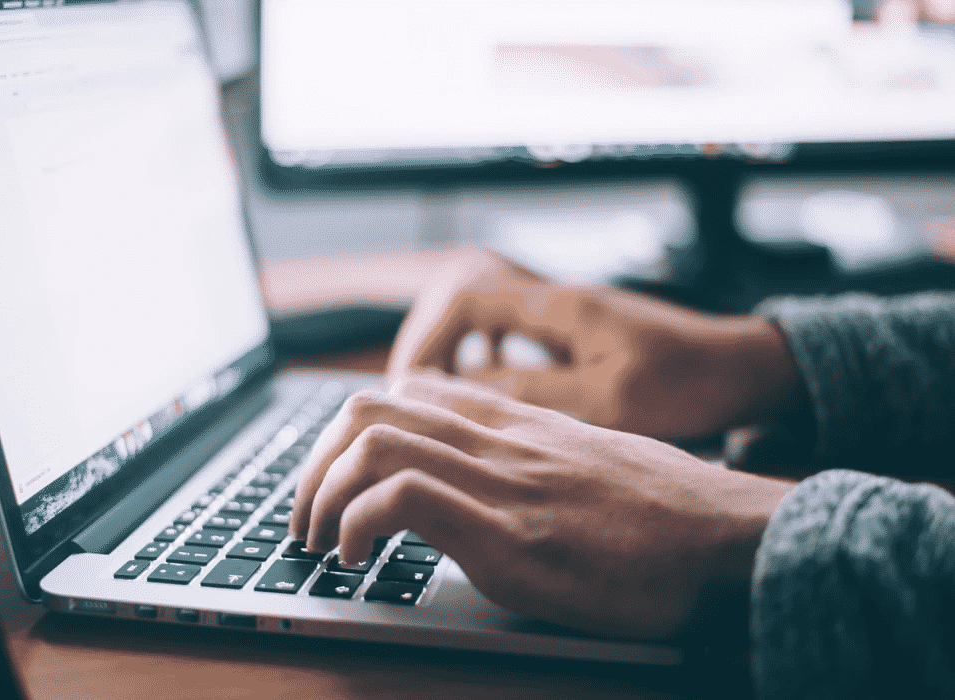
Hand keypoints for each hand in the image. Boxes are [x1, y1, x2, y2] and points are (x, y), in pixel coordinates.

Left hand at [290, 373, 793, 639]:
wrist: (735, 540)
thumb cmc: (673, 513)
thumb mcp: (594, 464)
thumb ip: (536, 459)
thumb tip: (496, 483)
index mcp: (519, 423)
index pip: (409, 390)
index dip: (353, 431)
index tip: (339, 478)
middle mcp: (500, 441)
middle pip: (369, 408)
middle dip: (314, 462)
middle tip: (306, 516)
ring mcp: (502, 483)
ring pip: (372, 441)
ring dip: (320, 493)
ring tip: (318, 541)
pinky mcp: (510, 536)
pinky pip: (401, 498)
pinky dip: (356, 523)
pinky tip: (356, 558)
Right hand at [388, 250, 804, 440]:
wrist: (747, 371)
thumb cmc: (689, 382)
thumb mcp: (606, 397)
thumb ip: (530, 392)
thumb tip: (457, 395)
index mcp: (557, 306)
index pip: (464, 301)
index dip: (426, 340)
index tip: (409, 388)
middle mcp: (556, 303)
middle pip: (465, 309)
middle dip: (431, 351)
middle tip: (412, 402)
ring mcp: (568, 320)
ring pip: (487, 329)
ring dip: (458, 362)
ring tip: (440, 408)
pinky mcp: (580, 341)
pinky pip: (515, 346)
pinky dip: (491, 371)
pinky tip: (493, 407)